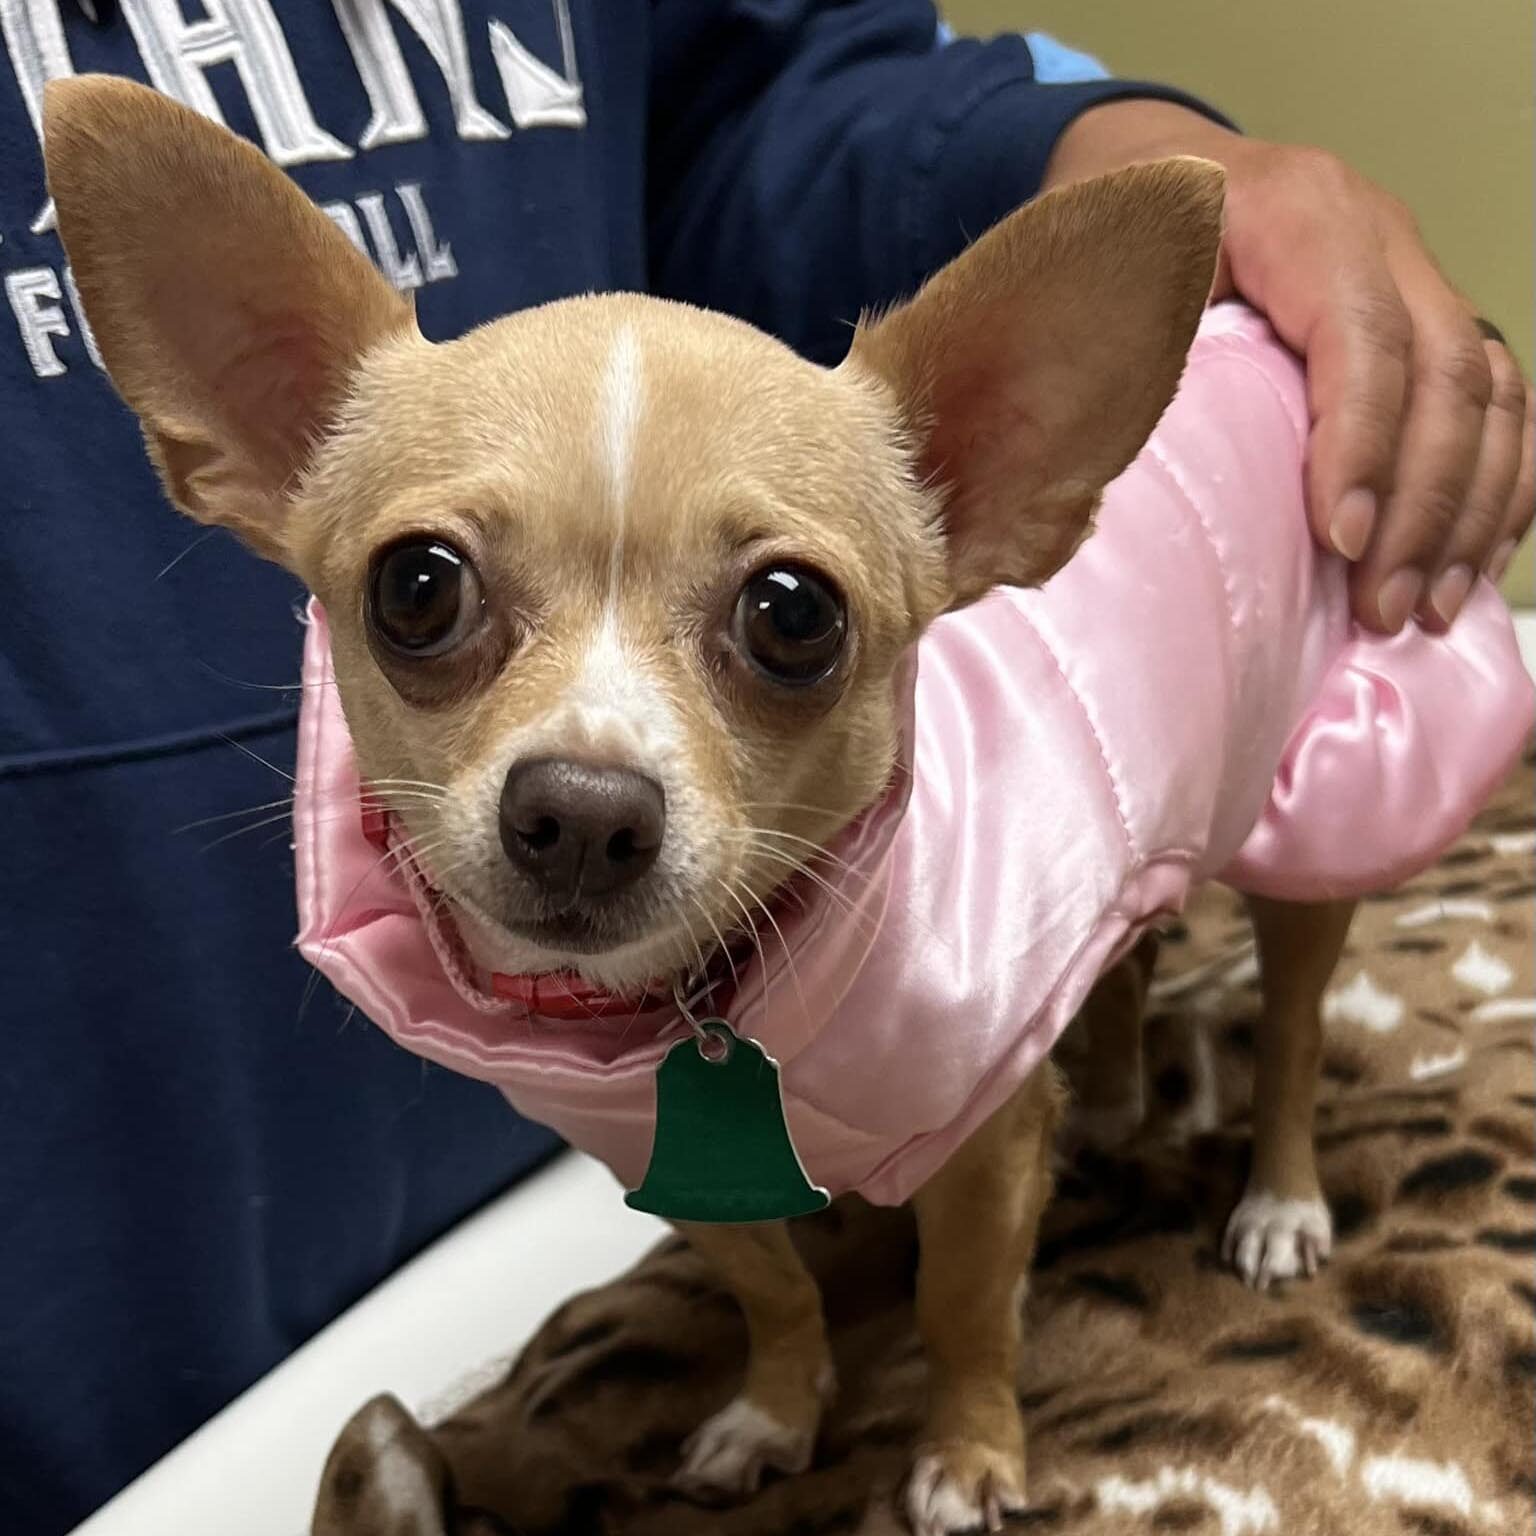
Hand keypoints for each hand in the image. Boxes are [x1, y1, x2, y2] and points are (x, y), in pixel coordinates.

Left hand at [1045, 100, 1533, 631]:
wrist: (1155, 171)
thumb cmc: (1119, 232)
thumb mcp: (1106, 275)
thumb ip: (1128, 351)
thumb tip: (1117, 478)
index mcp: (1296, 212)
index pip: (1363, 334)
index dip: (1364, 443)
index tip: (1342, 543)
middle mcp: (1378, 234)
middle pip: (1446, 370)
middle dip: (1423, 506)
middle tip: (1382, 610)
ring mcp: (1414, 272)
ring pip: (1489, 391)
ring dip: (1467, 513)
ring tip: (1426, 611)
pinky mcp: (1427, 316)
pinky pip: (1496, 401)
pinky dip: (1494, 487)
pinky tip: (1468, 564)